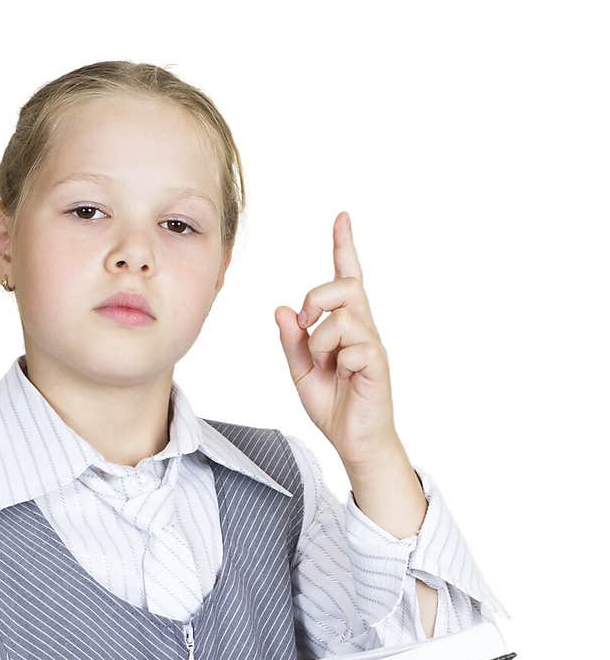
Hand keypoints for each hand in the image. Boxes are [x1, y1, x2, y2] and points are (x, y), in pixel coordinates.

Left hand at [275, 211, 400, 469]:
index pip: (347, 278)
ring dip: (321, 338)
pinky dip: (337, 359)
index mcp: (345, 327)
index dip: (343, 247)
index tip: (341, 217)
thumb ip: (293, 342)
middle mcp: (362, 329)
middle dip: (317, 297)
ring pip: (343, 316)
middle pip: (345, 286)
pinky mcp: (377, 364)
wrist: (354, 442)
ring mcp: (371, 345)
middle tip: (305, 323)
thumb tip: (282, 310)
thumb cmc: (334, 406)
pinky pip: (353, 345)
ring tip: (323, 362)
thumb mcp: (302, 372)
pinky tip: (341, 374)